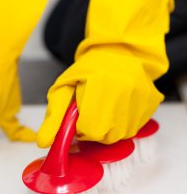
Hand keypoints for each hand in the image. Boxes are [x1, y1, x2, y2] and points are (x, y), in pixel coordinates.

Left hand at [37, 49, 163, 146]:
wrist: (119, 51)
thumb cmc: (89, 69)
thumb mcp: (64, 88)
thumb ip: (54, 117)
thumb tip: (43, 143)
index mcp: (99, 91)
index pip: (90, 131)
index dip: (81, 128)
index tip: (79, 116)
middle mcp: (124, 98)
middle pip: (105, 137)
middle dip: (95, 130)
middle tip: (92, 112)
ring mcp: (140, 102)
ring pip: (121, 136)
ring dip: (109, 128)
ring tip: (106, 107)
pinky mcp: (150, 105)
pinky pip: (134, 128)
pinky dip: (124, 123)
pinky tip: (119, 106)